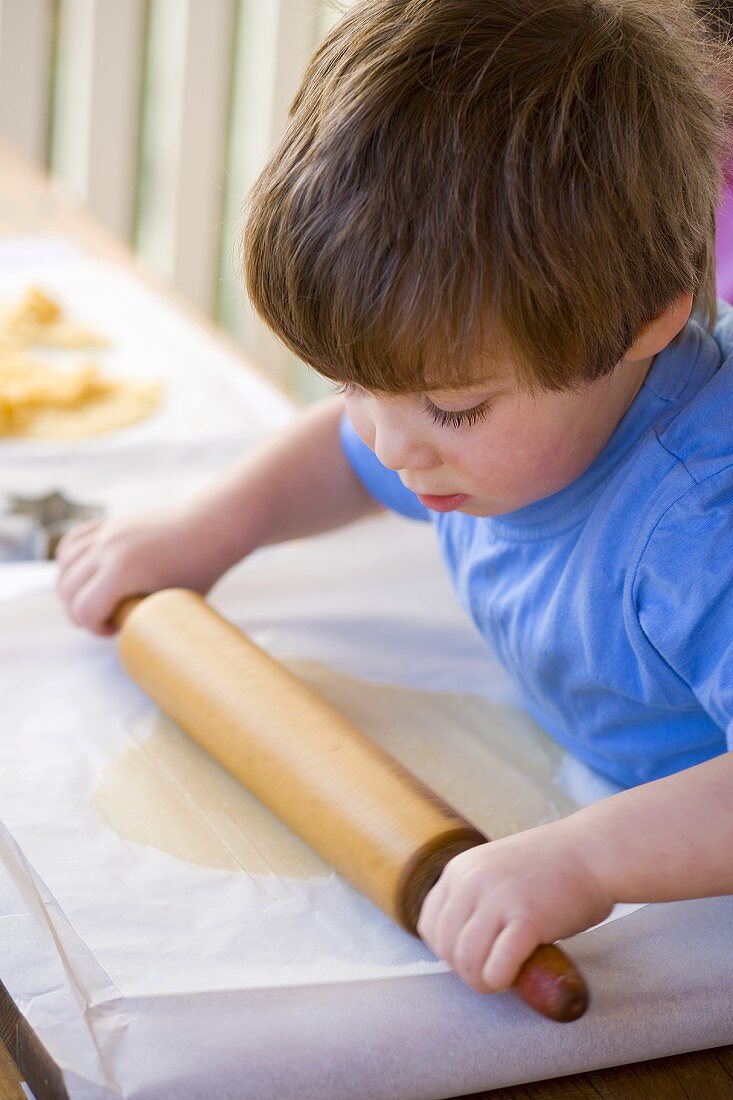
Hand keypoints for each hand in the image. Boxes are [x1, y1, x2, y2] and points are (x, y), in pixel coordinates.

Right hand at [55, 506, 224, 635]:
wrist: (209, 528)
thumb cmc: (199, 569)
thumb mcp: (172, 602)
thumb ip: (144, 619)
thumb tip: (134, 646)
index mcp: (122, 571)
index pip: (84, 610)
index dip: (94, 628)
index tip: (114, 630)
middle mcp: (107, 550)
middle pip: (67, 590)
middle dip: (79, 612)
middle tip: (103, 620)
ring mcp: (106, 533)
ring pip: (64, 566)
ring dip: (71, 588)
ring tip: (93, 598)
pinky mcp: (109, 524)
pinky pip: (72, 542)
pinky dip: (70, 561)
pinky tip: (84, 575)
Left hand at [417, 819, 611, 993]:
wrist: (594, 852)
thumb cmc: (552, 868)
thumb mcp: (496, 871)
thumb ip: (475, 898)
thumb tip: (461, 948)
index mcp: (460, 869)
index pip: (429, 925)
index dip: (447, 951)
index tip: (471, 957)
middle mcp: (471, 881)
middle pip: (446, 947)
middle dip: (465, 970)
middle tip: (491, 973)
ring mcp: (498, 898)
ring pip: (467, 960)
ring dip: (482, 981)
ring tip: (502, 979)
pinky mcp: (527, 918)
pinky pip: (498, 966)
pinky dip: (502, 980)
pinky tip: (516, 976)